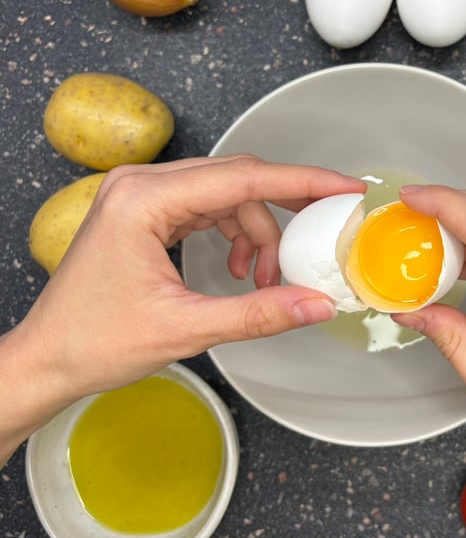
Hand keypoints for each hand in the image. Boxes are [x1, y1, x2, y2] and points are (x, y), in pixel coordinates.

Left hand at [1, 155, 364, 463]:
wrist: (48, 358)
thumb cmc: (96, 342)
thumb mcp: (186, 329)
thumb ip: (258, 313)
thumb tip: (316, 305)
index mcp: (144, 200)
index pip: (243, 178)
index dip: (302, 182)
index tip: (344, 187)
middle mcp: (141, 185)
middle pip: (238, 180)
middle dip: (285, 207)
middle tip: (327, 225)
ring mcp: (142, 196)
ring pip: (226, 195)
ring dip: (257, 231)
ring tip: (262, 278)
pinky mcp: (146, 212)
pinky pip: (208, 208)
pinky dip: (234, 234)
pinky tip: (239, 268)